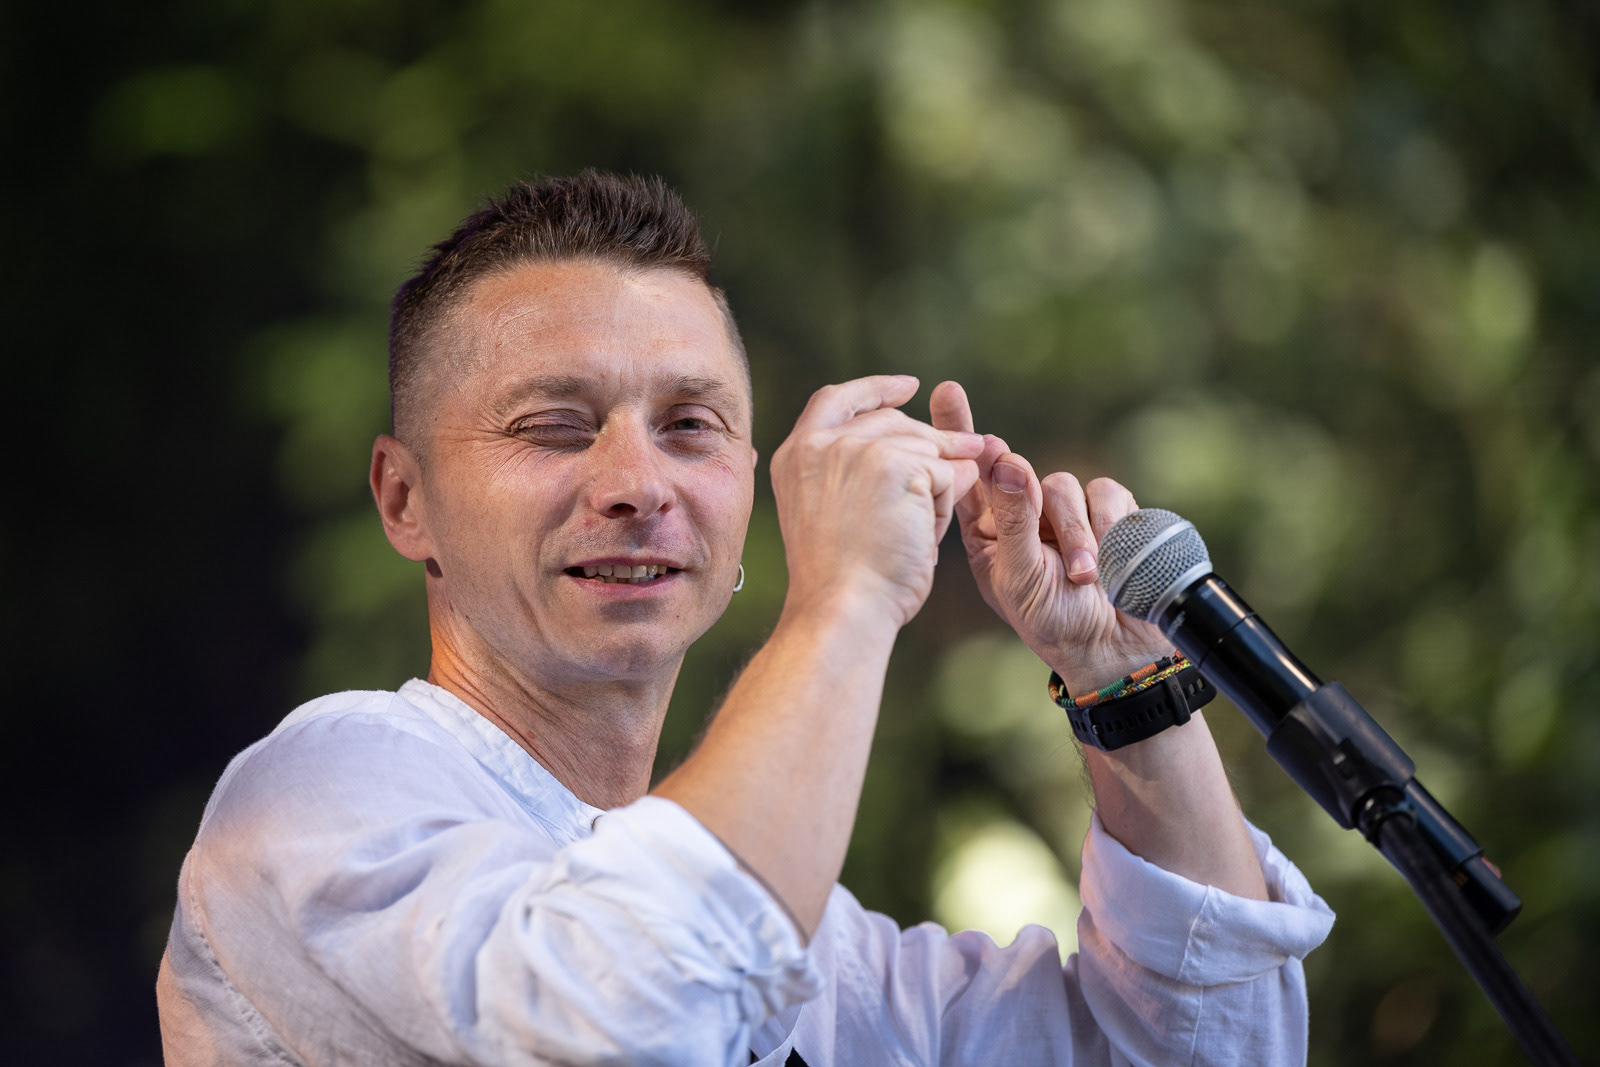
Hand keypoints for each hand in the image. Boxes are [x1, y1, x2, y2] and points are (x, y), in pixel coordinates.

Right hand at [771, 376, 983, 628]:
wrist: (842, 609)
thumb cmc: (843, 582)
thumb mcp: (834, 513)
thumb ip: (862, 474)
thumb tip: (942, 452)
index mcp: (795, 454)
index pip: (837, 399)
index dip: (876, 390)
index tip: (909, 388)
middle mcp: (820, 443)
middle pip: (892, 420)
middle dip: (935, 439)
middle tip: (974, 449)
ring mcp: (857, 449)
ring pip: (924, 448)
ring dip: (936, 485)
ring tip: (918, 532)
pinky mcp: (896, 464)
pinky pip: (945, 471)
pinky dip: (945, 504)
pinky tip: (925, 536)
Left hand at [929, 381, 1169, 692]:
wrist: (1115, 648)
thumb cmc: (1053, 621)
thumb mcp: (1020, 576)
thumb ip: (1014, 521)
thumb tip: (1008, 462)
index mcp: (987, 529)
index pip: (968, 472)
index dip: (957, 429)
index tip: (947, 390)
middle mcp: (1025, 513)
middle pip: (1019, 470)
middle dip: (1026, 486)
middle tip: (1033, 514)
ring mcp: (1067, 512)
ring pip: (1065, 485)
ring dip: (1077, 534)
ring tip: (1081, 577)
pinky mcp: (1110, 511)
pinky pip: (1107, 495)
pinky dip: (1109, 530)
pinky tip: (1109, 566)